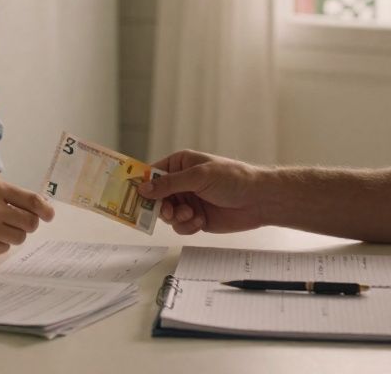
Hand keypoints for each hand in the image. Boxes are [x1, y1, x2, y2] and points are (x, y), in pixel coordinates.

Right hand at [0, 177, 53, 255]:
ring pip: (19, 237)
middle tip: (19, 224)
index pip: (32, 201)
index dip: (45, 210)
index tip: (49, 215)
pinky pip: (3, 249)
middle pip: (30, 223)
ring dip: (13, 235)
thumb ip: (5, 195)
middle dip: (28, 225)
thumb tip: (36, 207)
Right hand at [138, 150, 267, 234]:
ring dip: (176, 217)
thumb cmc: (232, 178)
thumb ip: (169, 184)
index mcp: (180, 164)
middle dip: (160, 206)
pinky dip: (187, 226)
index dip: (142, 184)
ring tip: (190, 215)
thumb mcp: (198, 176)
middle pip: (156, 198)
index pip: (153, 173)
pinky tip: (200, 221)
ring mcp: (188, 201)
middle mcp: (182, 183)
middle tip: (167, 212)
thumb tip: (144, 188)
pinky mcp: (195, 218)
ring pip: (166, 214)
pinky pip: (180, 226)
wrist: (258, 200)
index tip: (132, 196)